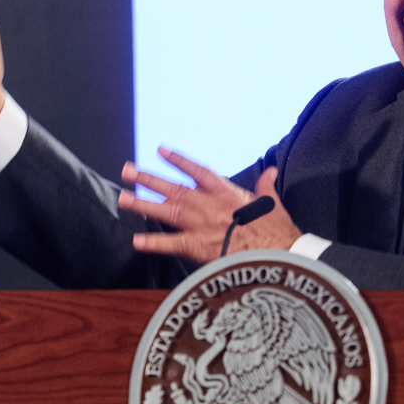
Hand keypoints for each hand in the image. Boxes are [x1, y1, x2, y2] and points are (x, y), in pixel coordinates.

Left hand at [120, 148, 301, 263]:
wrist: (281, 252)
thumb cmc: (278, 230)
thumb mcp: (273, 202)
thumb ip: (265, 185)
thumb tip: (271, 170)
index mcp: (228, 193)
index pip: (198, 171)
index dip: (178, 161)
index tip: (160, 150)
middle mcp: (211, 205)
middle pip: (175, 189)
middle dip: (149, 179)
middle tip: (127, 170)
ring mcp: (204, 225)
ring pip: (169, 211)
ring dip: (144, 204)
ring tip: (123, 198)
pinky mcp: (202, 247)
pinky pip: (174, 244)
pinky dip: (155, 243)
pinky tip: (137, 240)